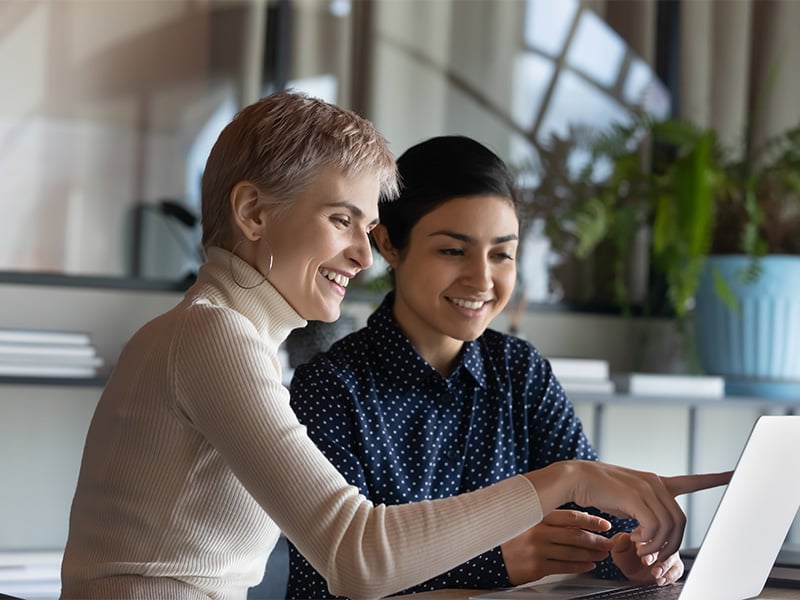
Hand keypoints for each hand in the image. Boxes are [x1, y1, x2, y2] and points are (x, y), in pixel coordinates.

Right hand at [501, 509, 613, 584]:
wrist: (491, 556)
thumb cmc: (513, 537)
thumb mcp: (527, 520)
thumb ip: (550, 517)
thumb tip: (582, 518)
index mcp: (537, 516)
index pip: (571, 516)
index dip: (591, 521)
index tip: (605, 525)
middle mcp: (538, 531)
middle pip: (575, 535)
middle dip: (596, 540)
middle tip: (608, 542)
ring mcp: (537, 550)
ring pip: (572, 552)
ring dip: (591, 554)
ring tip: (602, 554)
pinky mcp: (537, 567)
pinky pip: (564, 566)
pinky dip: (580, 566)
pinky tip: (589, 565)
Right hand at [525, 461, 730, 562]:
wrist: (576, 478)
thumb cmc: (597, 490)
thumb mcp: (626, 498)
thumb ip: (643, 509)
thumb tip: (651, 531)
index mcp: (656, 482)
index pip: (692, 481)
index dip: (714, 479)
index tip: (734, 474)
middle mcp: (656, 483)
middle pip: (680, 521)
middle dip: (672, 546)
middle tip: (655, 560)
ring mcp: (647, 488)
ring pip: (669, 526)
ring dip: (658, 547)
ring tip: (642, 553)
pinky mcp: (636, 496)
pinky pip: (653, 527)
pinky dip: (647, 540)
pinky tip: (634, 541)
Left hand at [609, 532, 683, 585]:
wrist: (633, 573)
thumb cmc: (626, 557)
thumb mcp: (618, 549)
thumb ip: (619, 542)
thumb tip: (625, 537)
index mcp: (646, 534)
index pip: (650, 532)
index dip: (644, 541)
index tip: (638, 548)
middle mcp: (660, 542)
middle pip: (663, 544)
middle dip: (654, 554)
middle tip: (646, 561)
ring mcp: (668, 554)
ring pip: (672, 557)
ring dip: (663, 566)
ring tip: (654, 573)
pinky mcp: (674, 566)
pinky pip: (677, 570)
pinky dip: (670, 575)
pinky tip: (661, 579)